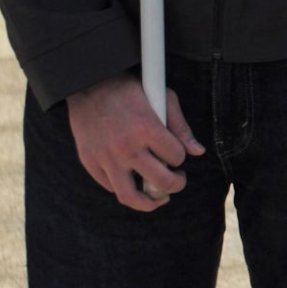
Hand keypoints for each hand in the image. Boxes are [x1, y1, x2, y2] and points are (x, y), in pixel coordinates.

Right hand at [65, 73, 205, 211]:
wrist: (88, 85)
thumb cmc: (130, 90)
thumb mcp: (162, 97)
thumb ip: (181, 127)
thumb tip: (198, 152)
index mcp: (147, 129)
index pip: (177, 157)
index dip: (180, 156)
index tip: (176, 153)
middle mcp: (126, 147)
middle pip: (161, 182)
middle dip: (176, 184)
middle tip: (177, 179)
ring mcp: (106, 157)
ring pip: (131, 196)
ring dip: (150, 202)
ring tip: (159, 198)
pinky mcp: (90, 162)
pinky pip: (111, 187)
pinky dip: (125, 187)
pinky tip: (133, 179)